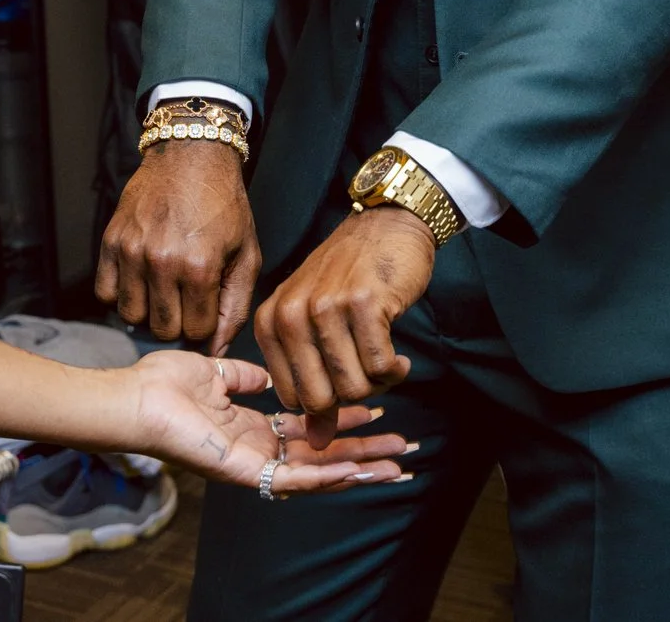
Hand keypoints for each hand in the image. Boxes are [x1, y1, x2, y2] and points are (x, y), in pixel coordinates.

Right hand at [96, 138, 261, 350]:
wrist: (191, 158)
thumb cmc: (224, 206)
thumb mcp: (246, 256)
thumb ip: (234, 308)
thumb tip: (216, 352)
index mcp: (200, 268)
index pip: (197, 332)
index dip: (205, 325)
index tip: (207, 306)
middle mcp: (163, 262)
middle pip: (162, 329)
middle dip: (178, 322)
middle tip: (186, 299)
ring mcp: (132, 251)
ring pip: (132, 316)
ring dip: (148, 311)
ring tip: (163, 290)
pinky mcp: (111, 242)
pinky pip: (106, 293)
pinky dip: (121, 294)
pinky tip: (139, 280)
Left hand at [126, 349, 410, 493]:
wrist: (135, 397)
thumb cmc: (162, 384)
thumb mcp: (215, 370)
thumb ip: (244, 375)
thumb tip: (267, 377)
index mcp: (250, 426)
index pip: (309, 429)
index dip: (343, 421)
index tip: (377, 410)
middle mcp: (257, 449)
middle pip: (322, 454)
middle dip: (364, 452)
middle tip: (403, 448)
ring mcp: (253, 465)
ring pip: (316, 472)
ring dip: (357, 468)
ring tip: (394, 465)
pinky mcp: (244, 473)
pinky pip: (292, 477)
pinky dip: (326, 475)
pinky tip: (356, 469)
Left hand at [255, 207, 435, 440]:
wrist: (386, 226)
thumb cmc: (349, 277)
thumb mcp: (314, 323)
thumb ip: (310, 380)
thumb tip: (318, 443)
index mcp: (271, 322)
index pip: (292, 398)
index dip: (325, 403)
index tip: (343, 381)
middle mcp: (291, 315)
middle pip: (322, 399)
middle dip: (353, 398)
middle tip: (367, 373)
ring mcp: (326, 308)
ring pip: (354, 388)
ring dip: (378, 384)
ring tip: (384, 358)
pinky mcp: (364, 304)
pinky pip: (382, 367)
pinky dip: (395, 369)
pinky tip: (398, 353)